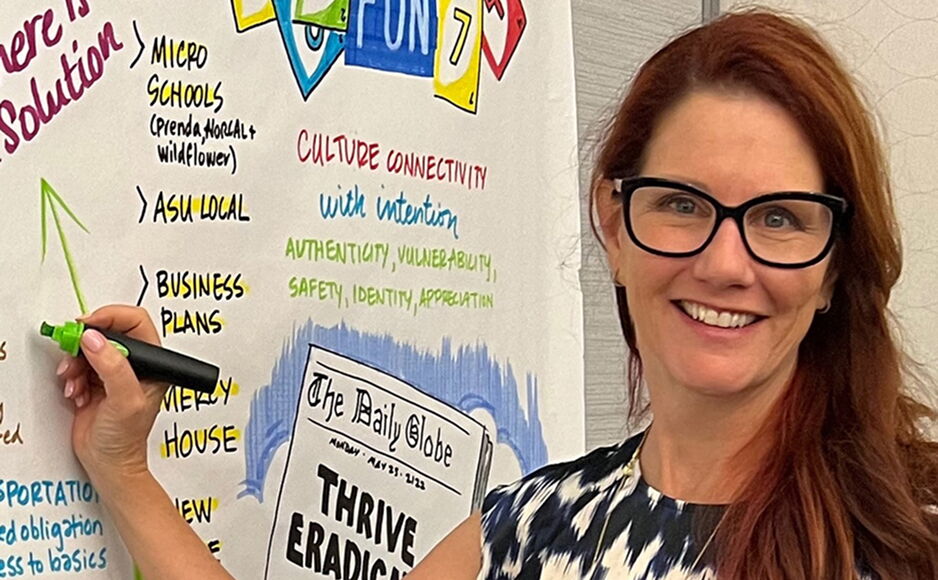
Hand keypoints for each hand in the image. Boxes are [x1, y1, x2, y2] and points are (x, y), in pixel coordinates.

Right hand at [57, 305, 167, 488]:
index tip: (89, 325)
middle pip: (108, 332)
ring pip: (89, 348)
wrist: (107, 463)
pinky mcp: (95, 382)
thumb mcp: (126, 400)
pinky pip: (78, 365)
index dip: (111, 317)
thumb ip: (113, 366)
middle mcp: (134, 364)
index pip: (136, 323)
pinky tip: (76, 392)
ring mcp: (113, 372)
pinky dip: (71, 375)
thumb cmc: (127, 437)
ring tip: (75, 383)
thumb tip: (95, 339)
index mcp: (152, 363)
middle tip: (73, 350)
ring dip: (76, 363)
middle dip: (86, 342)